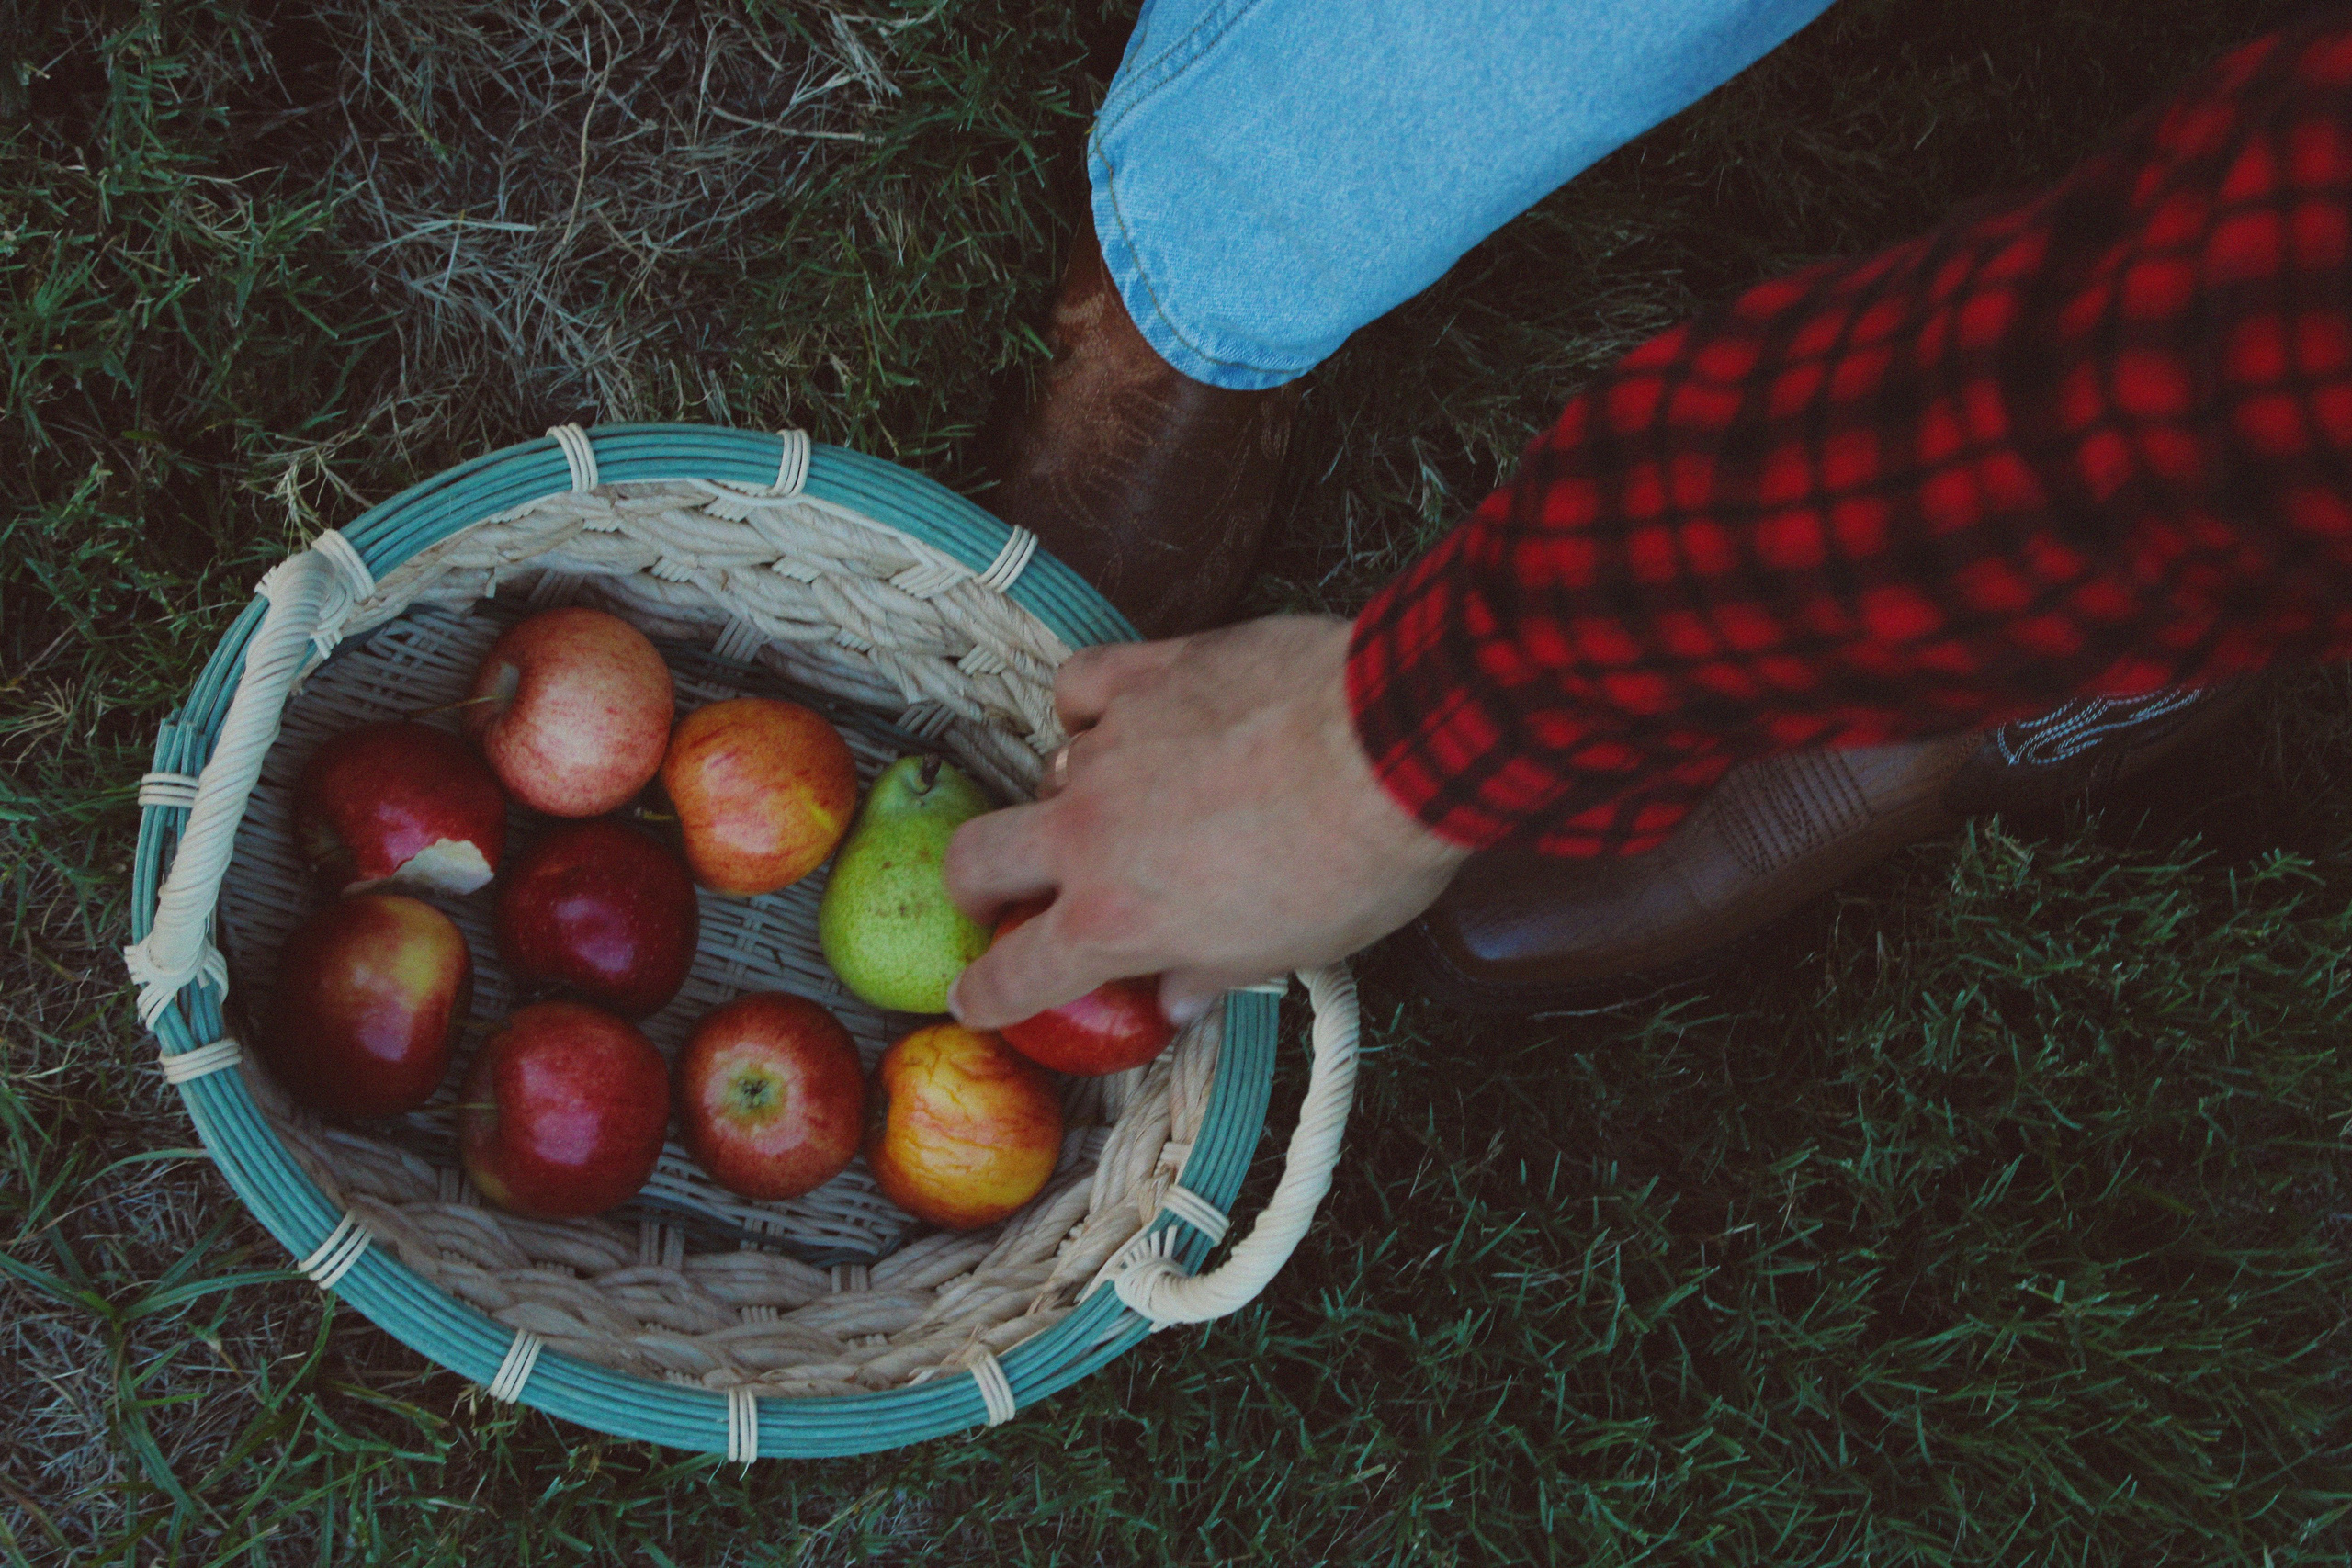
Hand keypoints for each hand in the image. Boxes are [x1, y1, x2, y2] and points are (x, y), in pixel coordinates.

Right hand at [944, 615, 1470, 1028]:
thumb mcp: (1283, 955)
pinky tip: (1127, 716)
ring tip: (1130, 801)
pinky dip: (1091, 707)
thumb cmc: (1354, 869)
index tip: (975, 996)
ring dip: (1072, 797)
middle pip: (977, 858)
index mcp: (1116, 920)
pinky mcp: (1145, 672)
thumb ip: (1208, 973)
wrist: (1394, 748)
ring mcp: (1110, 746)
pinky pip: (1080, 686)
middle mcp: (1091, 833)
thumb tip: (1176, 997)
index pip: (1015, 974)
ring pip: (1047, 772)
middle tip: (1002, 894)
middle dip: (976, 886)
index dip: (985, 994)